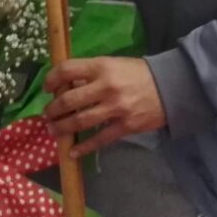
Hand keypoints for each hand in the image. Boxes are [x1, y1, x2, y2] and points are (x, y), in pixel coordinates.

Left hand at [43, 56, 165, 157]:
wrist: (170, 87)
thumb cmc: (137, 73)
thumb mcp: (112, 64)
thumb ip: (91, 74)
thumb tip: (66, 86)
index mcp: (101, 67)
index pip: (68, 70)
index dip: (51, 79)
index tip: (46, 88)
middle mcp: (106, 86)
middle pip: (70, 100)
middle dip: (53, 109)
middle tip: (47, 114)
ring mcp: (116, 108)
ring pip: (80, 121)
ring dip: (62, 128)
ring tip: (53, 130)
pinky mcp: (126, 126)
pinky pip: (100, 139)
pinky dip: (83, 147)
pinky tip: (72, 152)